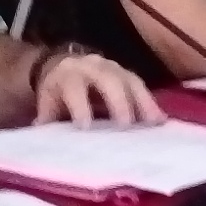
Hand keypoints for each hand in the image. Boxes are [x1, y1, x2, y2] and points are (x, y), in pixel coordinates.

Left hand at [33, 50, 159, 128]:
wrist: (64, 65)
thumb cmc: (57, 92)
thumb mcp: (47, 103)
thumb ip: (48, 119)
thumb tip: (46, 140)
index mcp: (68, 75)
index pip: (74, 88)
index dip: (80, 106)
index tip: (85, 127)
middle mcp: (92, 67)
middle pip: (108, 80)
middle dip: (118, 101)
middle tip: (126, 126)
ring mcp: (113, 68)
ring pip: (130, 81)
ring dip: (143, 102)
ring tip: (153, 123)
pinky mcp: (127, 74)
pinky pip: (141, 86)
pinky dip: (150, 103)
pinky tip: (159, 120)